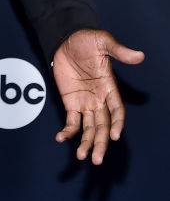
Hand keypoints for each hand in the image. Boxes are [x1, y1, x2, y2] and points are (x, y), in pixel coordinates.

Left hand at [52, 28, 143, 164]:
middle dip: (101, 143)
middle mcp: (99, 100)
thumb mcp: (103, 42)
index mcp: (109, 88)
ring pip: (89, 129)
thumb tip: (140, 55)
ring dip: (87, 143)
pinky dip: (67, 132)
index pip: (117, 110)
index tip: (116, 136)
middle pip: (103, 126)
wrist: (66, 40)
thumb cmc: (87, 40)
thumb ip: (119, 51)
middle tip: (97, 160)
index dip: (117, 123)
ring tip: (82, 157)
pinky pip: (71, 121)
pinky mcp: (70, 103)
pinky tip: (60, 139)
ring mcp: (85, 103)